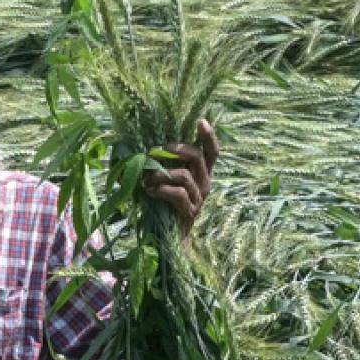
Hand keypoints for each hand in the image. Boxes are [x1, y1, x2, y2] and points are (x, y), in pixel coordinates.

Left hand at [144, 118, 219, 235]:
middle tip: (154, 152)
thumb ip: (167, 166)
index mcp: (202, 173)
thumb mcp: (169, 181)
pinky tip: (150, 192)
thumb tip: (149, 149)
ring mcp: (199, 197)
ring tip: (147, 180)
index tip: (200, 121)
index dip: (208, 136)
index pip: (212, 151)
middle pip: (197, 156)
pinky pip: (177, 194)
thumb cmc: (166, 204)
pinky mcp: (191, 211)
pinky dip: (161, 190)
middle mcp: (205, 183)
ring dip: (160, 174)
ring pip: (183, 175)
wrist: (172, 238)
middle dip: (174, 150)